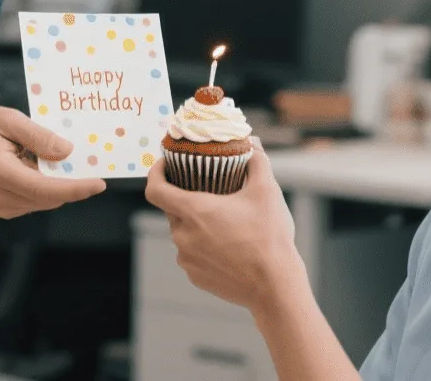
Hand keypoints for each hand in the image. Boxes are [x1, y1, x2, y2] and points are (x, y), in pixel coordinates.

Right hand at [0, 106, 105, 218]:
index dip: (75, 189)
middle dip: (71, 182)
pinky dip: (44, 187)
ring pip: (44, 201)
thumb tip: (67, 152)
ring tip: (49, 156)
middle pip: (49, 197)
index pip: (45, 189)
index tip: (99, 183)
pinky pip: (34, 201)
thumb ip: (37, 136)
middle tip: (85, 159)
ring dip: (56, 183)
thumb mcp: (6, 119)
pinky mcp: (2, 209)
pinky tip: (36, 165)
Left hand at [145, 140, 305, 313]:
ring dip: (197, 224)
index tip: (165, 165)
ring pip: (183, 233)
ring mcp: (187, 259)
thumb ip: (257, 161)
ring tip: (224, 221)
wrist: (276, 287)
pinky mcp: (195, 277)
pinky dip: (203, 246)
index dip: (156, 173)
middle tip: (209, 191)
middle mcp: (183, 236)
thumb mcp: (267, 191)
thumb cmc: (270, 238)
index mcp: (194, 212)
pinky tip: (227, 245)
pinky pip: (192, 254)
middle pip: (172, 209)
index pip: (154, 189)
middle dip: (186, 198)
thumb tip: (253, 142)